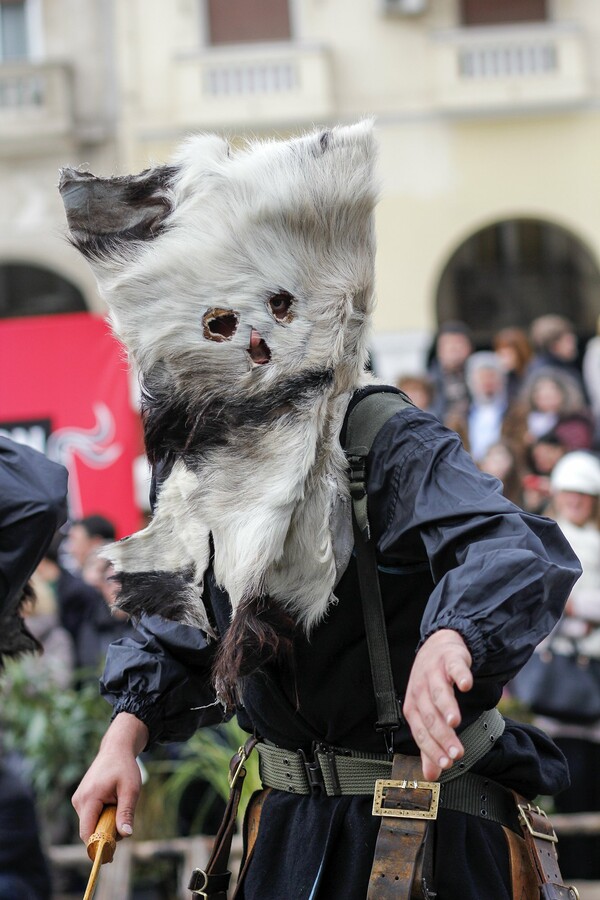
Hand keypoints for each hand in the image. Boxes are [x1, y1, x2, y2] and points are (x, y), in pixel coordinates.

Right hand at [72, 712, 148, 842]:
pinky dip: (101, 816)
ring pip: (90, 824)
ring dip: (105, 823)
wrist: (116, 749)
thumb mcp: (131, 789)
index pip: (87, 832)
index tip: (112, 853)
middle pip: (89, 830)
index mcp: (89, 798)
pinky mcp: (81, 799)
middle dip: (105, 833)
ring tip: (118, 806)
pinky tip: (112, 803)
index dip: (98, 845)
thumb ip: (126, 812)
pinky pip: (90, 817)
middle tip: (123, 824)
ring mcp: (78, 800)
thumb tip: (125, 835)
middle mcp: (79, 800)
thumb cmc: (124, 768)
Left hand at [402, 629, 472, 780]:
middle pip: (430, 716)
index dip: (432, 749)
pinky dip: (460, 675)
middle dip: (443, 735)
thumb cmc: (431, 685)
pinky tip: (466, 685)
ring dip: (446, 707)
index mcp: (413, 707)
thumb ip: (430, 744)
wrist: (437, 647)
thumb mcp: (427, 713)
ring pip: (439, 692)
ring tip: (454, 722)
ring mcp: (434, 673)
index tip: (447, 764)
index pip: (420, 732)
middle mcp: (420, 690)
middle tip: (456, 753)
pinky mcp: (450, 659)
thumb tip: (431, 775)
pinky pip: (455, 667)